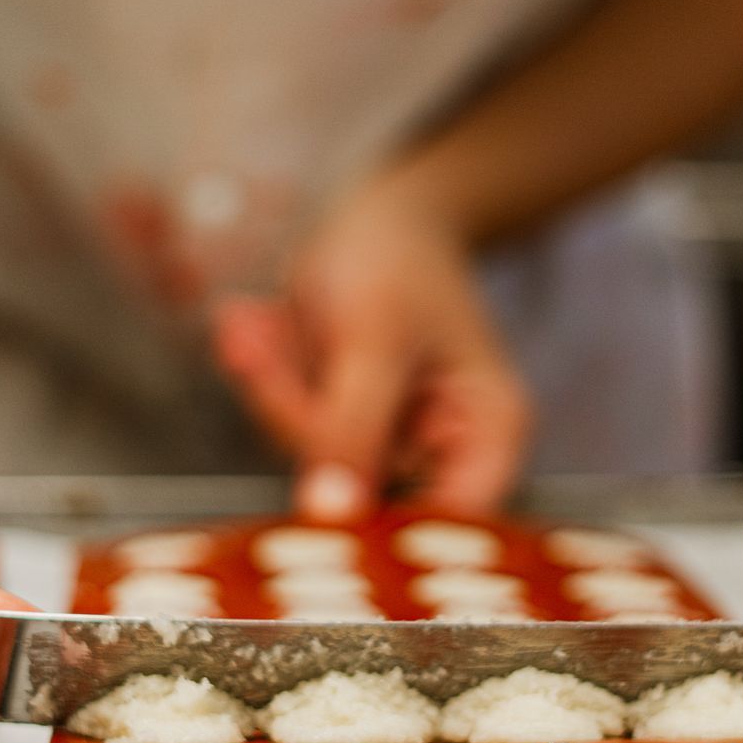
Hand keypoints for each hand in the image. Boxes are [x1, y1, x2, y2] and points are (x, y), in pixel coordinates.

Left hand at [212, 188, 530, 521]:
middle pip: (358, 488)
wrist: (379, 215)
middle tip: (254, 348)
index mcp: (488, 435)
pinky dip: (266, 373)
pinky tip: (254, 323)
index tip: (305, 487)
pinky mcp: (344, 430)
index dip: (377, 526)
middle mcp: (443, 454)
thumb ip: (354, 426)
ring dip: (272, 384)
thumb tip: (330, 515)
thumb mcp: (376, 338)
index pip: (446, 525)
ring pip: (308, 456)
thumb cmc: (399, 261)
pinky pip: (287, 426)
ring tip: (253, 323)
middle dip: (295, 411)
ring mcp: (390, 445)